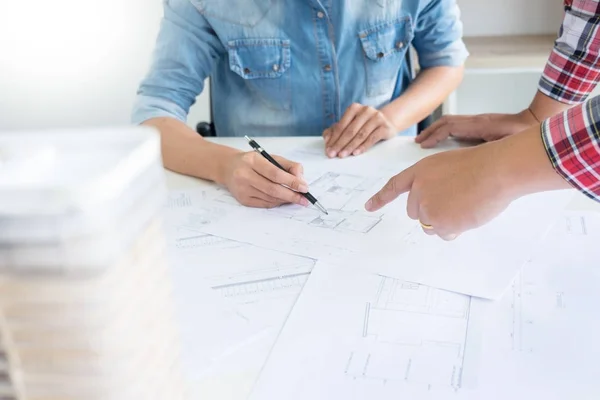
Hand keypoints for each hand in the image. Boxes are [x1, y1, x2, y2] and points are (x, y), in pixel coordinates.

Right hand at [221, 151, 309, 207]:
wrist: (228, 167)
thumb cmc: (253, 162)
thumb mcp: (270, 157)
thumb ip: (289, 166)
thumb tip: (301, 180)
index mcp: (252, 161)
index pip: (275, 174)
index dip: (291, 182)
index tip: (304, 187)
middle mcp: (244, 175)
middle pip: (273, 189)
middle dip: (292, 195)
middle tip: (304, 199)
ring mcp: (242, 189)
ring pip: (270, 198)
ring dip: (286, 199)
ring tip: (296, 198)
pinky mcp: (243, 200)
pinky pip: (265, 204)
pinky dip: (277, 202)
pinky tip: (283, 199)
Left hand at [323, 103, 395, 157]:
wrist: (386, 123)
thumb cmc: (364, 125)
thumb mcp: (350, 125)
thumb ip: (335, 130)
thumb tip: (327, 140)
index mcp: (354, 108)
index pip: (341, 125)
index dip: (334, 138)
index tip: (328, 150)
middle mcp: (366, 110)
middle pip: (350, 130)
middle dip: (340, 144)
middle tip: (333, 154)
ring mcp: (377, 117)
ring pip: (360, 134)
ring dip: (350, 146)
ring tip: (342, 155)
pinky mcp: (385, 127)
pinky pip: (372, 138)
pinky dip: (363, 146)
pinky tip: (356, 153)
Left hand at [365, 143, 514, 239]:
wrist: (496, 170)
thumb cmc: (482, 166)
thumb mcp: (450, 167)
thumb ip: (435, 185)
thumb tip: (433, 212)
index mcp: (420, 171)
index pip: (395, 186)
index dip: (381, 197)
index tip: (368, 207)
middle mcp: (418, 189)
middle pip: (416, 213)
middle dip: (432, 212)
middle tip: (456, 201)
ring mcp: (426, 206)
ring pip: (430, 225)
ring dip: (446, 222)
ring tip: (465, 205)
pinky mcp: (437, 222)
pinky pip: (443, 234)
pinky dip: (455, 229)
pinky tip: (468, 213)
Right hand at [415, 110, 537, 148]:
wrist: (535, 121)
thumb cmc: (523, 134)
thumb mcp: (505, 145)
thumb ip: (488, 150)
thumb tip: (471, 160)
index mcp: (479, 125)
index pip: (450, 126)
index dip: (434, 135)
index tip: (423, 145)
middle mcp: (476, 120)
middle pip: (446, 122)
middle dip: (430, 132)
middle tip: (418, 142)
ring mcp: (478, 121)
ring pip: (451, 122)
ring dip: (436, 130)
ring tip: (426, 141)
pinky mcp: (480, 124)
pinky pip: (458, 125)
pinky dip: (446, 132)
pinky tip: (444, 141)